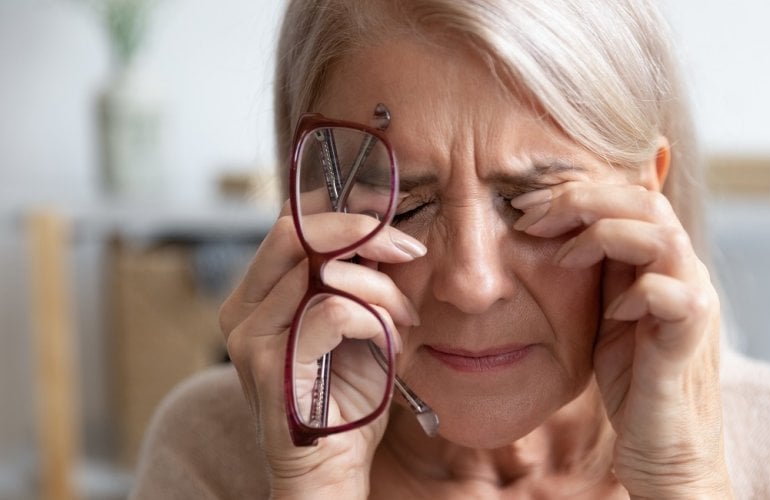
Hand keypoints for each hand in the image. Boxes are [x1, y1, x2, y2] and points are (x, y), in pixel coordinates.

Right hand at [219, 202, 424, 497]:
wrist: (331, 471)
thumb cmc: (347, 398)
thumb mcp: (357, 324)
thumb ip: (358, 280)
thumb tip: (385, 231)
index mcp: (259, 296)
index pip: (292, 225)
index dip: (344, 214)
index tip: (392, 226)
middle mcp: (243, 310)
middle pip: (295, 232)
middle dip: (363, 233)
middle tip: (408, 251)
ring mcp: (250, 337)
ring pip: (322, 271)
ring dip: (380, 289)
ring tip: (404, 319)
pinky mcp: (270, 364)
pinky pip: (333, 311)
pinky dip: (374, 318)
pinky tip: (390, 342)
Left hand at [512, 182, 731, 497]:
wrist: (664, 446)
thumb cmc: (633, 379)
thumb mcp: (606, 311)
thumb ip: (598, 269)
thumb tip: (555, 227)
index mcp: (663, 261)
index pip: (630, 197)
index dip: (578, 192)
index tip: (526, 205)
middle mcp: (685, 271)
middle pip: (646, 201)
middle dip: (581, 200)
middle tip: (531, 217)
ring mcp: (694, 302)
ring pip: (661, 236)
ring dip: (603, 236)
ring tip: (562, 257)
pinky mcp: (690, 339)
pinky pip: (673, 296)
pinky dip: (638, 293)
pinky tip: (611, 312)